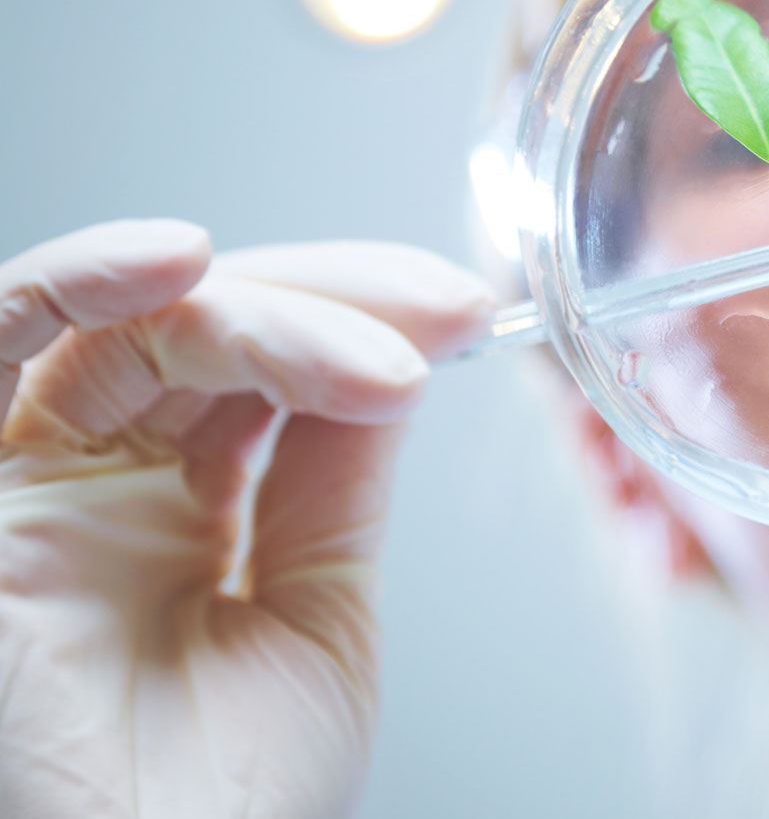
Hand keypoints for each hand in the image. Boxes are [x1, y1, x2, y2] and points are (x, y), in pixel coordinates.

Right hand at [0, 220, 491, 818]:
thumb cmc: (227, 809)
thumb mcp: (317, 611)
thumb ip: (333, 480)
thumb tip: (394, 356)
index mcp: (174, 509)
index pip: (263, 362)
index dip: (361, 319)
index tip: (466, 317)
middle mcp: (91, 482)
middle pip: (207, 324)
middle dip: (339, 304)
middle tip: (448, 318)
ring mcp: (26, 484)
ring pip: (128, 324)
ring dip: (258, 307)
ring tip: (377, 336)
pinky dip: (79, 284)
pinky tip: (183, 263)